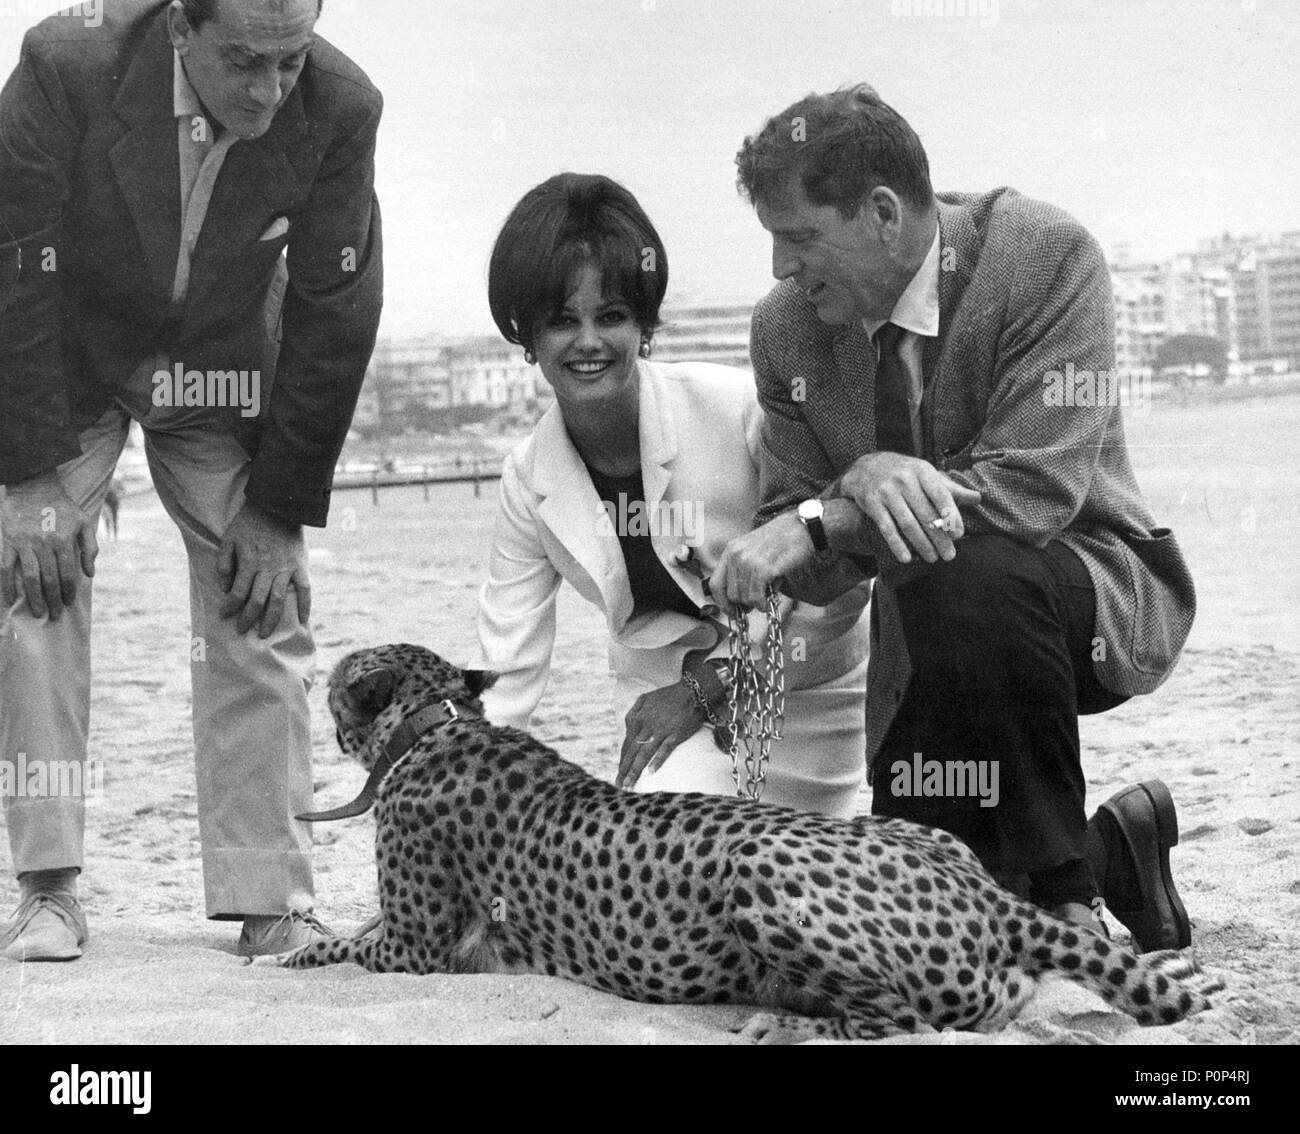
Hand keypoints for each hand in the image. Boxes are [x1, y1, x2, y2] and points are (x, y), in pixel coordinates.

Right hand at [0, 472, 96, 619]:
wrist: (32, 486)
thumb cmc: (61, 506)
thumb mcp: (82, 522)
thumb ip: (89, 548)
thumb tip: (90, 574)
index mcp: (63, 540)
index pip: (68, 574)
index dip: (69, 591)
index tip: (68, 603)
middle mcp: (44, 544)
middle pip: (49, 580)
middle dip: (53, 600)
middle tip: (55, 616)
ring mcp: (24, 543)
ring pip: (29, 577)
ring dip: (34, 598)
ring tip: (38, 612)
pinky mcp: (8, 542)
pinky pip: (6, 568)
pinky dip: (7, 585)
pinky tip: (11, 600)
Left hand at [216, 500, 309, 636]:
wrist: (277, 507)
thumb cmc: (249, 523)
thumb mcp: (229, 539)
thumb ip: (224, 563)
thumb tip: (224, 587)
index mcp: (249, 563)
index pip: (236, 593)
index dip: (229, 607)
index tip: (224, 616)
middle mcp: (267, 570)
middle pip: (257, 601)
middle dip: (248, 619)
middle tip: (242, 631)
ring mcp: (286, 569)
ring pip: (279, 600)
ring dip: (271, 619)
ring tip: (265, 634)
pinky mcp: (300, 566)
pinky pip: (305, 588)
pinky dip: (305, 605)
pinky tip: (302, 619)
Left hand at [615, 681, 705, 790]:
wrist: (692, 692)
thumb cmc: (669, 696)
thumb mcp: (646, 698)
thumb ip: (634, 711)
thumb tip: (627, 725)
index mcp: (638, 718)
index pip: (627, 743)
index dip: (623, 760)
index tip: (619, 773)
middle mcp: (647, 725)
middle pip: (632, 751)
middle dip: (625, 769)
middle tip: (619, 785)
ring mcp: (661, 730)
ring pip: (645, 753)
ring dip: (635, 769)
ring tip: (629, 783)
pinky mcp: (676, 734)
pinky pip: (664, 750)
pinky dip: (657, 761)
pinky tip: (651, 772)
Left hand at [706, 511, 810, 614]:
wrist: (802, 528)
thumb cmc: (782, 541)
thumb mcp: (755, 552)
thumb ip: (744, 574)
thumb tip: (743, 603)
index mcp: (731, 550)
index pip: (715, 584)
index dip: (722, 602)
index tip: (732, 612)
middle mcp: (736, 555)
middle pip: (731, 594)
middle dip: (743, 604)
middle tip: (757, 603)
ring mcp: (748, 561)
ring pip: (744, 598)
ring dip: (756, 604)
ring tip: (768, 595)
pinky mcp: (763, 569)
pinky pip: (756, 597)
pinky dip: (762, 604)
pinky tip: (769, 601)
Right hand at [836, 452, 981, 563]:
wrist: (864, 467)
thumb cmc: (903, 473)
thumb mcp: (926, 474)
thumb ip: (950, 488)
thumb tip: (978, 498)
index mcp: (922, 471)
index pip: (941, 495)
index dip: (951, 516)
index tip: (959, 535)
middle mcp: (904, 480)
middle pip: (926, 514)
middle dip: (939, 537)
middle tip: (949, 555)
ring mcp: (887, 492)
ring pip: (908, 523)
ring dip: (922, 544)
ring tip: (932, 559)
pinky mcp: (872, 503)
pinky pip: (886, 528)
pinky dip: (896, 544)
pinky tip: (906, 558)